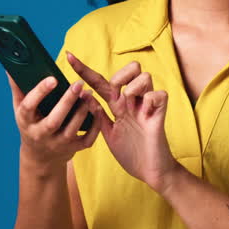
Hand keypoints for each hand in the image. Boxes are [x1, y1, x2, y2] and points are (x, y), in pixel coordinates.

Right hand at [8, 73, 99, 172]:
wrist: (41, 157)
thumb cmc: (31, 125)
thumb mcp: (21, 109)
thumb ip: (18, 88)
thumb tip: (11, 67)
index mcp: (26, 121)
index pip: (29, 107)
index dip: (40, 92)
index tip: (53, 78)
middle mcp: (41, 134)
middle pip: (54, 120)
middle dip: (67, 102)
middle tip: (78, 84)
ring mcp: (58, 144)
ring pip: (71, 129)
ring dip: (82, 111)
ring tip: (88, 93)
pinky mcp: (73, 148)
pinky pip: (87, 139)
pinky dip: (95, 125)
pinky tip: (97, 108)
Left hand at [66, 52, 178, 192]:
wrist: (149, 172)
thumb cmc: (130, 153)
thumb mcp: (108, 133)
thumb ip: (98, 115)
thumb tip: (84, 95)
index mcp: (118, 106)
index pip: (100, 82)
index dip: (84, 69)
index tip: (68, 57)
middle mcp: (133, 101)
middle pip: (132, 67)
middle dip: (121, 75)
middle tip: (116, 94)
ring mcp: (147, 106)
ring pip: (145, 76)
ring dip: (134, 88)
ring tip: (131, 107)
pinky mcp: (160, 114)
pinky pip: (158, 94)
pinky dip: (151, 100)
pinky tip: (146, 115)